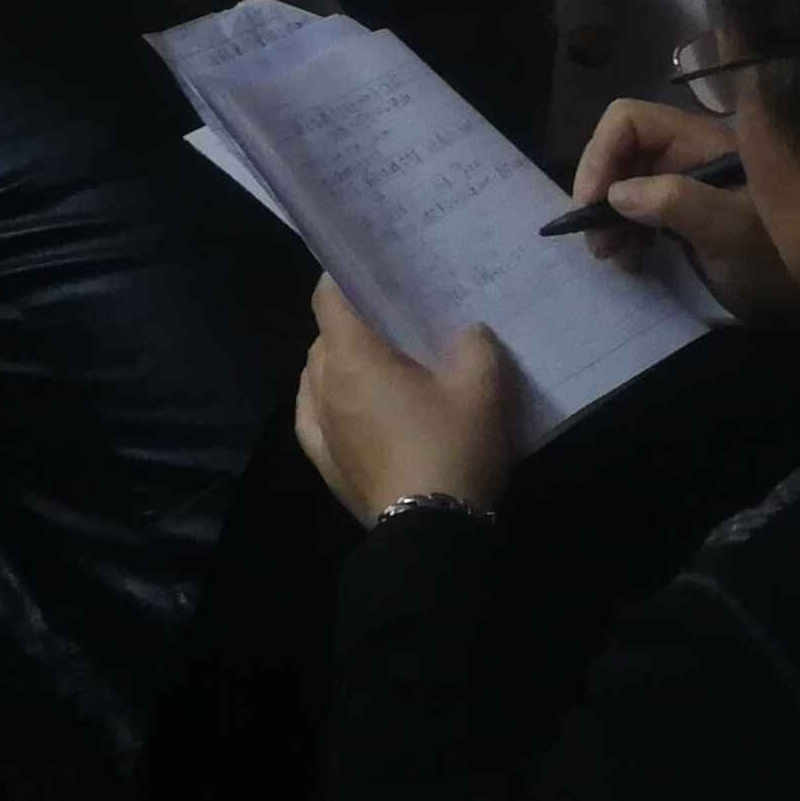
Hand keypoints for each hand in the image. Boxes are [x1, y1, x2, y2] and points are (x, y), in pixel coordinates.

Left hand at [295, 277, 515, 520]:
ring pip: (318, 376)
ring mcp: (318, 426)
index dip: (341, 278)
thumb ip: (475, 347)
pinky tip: (353, 406)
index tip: (367, 270)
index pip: (327, 298)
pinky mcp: (323, 462)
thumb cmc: (451, 448)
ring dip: (342, 364)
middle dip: (352, 324)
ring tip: (382, 366)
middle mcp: (322, 384)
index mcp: (350, 356)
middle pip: (326, 337)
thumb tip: (467, 332)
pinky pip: (316, 415)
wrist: (431, 530)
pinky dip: (331, 401)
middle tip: (392, 322)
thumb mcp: (482, 390)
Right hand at [571, 93, 799, 323]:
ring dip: (606, 216)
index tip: (592, 204)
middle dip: (599, 191)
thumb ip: (677, 203)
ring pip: (622, 181)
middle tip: (596, 242)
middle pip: (620, 150)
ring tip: (610, 255)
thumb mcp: (731, 231)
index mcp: (702, 141)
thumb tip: (616, 194)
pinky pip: (635, 210)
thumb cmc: (778, 260)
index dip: (601, 154)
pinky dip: (622, 231)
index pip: (630, 120)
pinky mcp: (681, 215)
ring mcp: (684, 184)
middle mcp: (688, 154)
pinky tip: (628, 258)